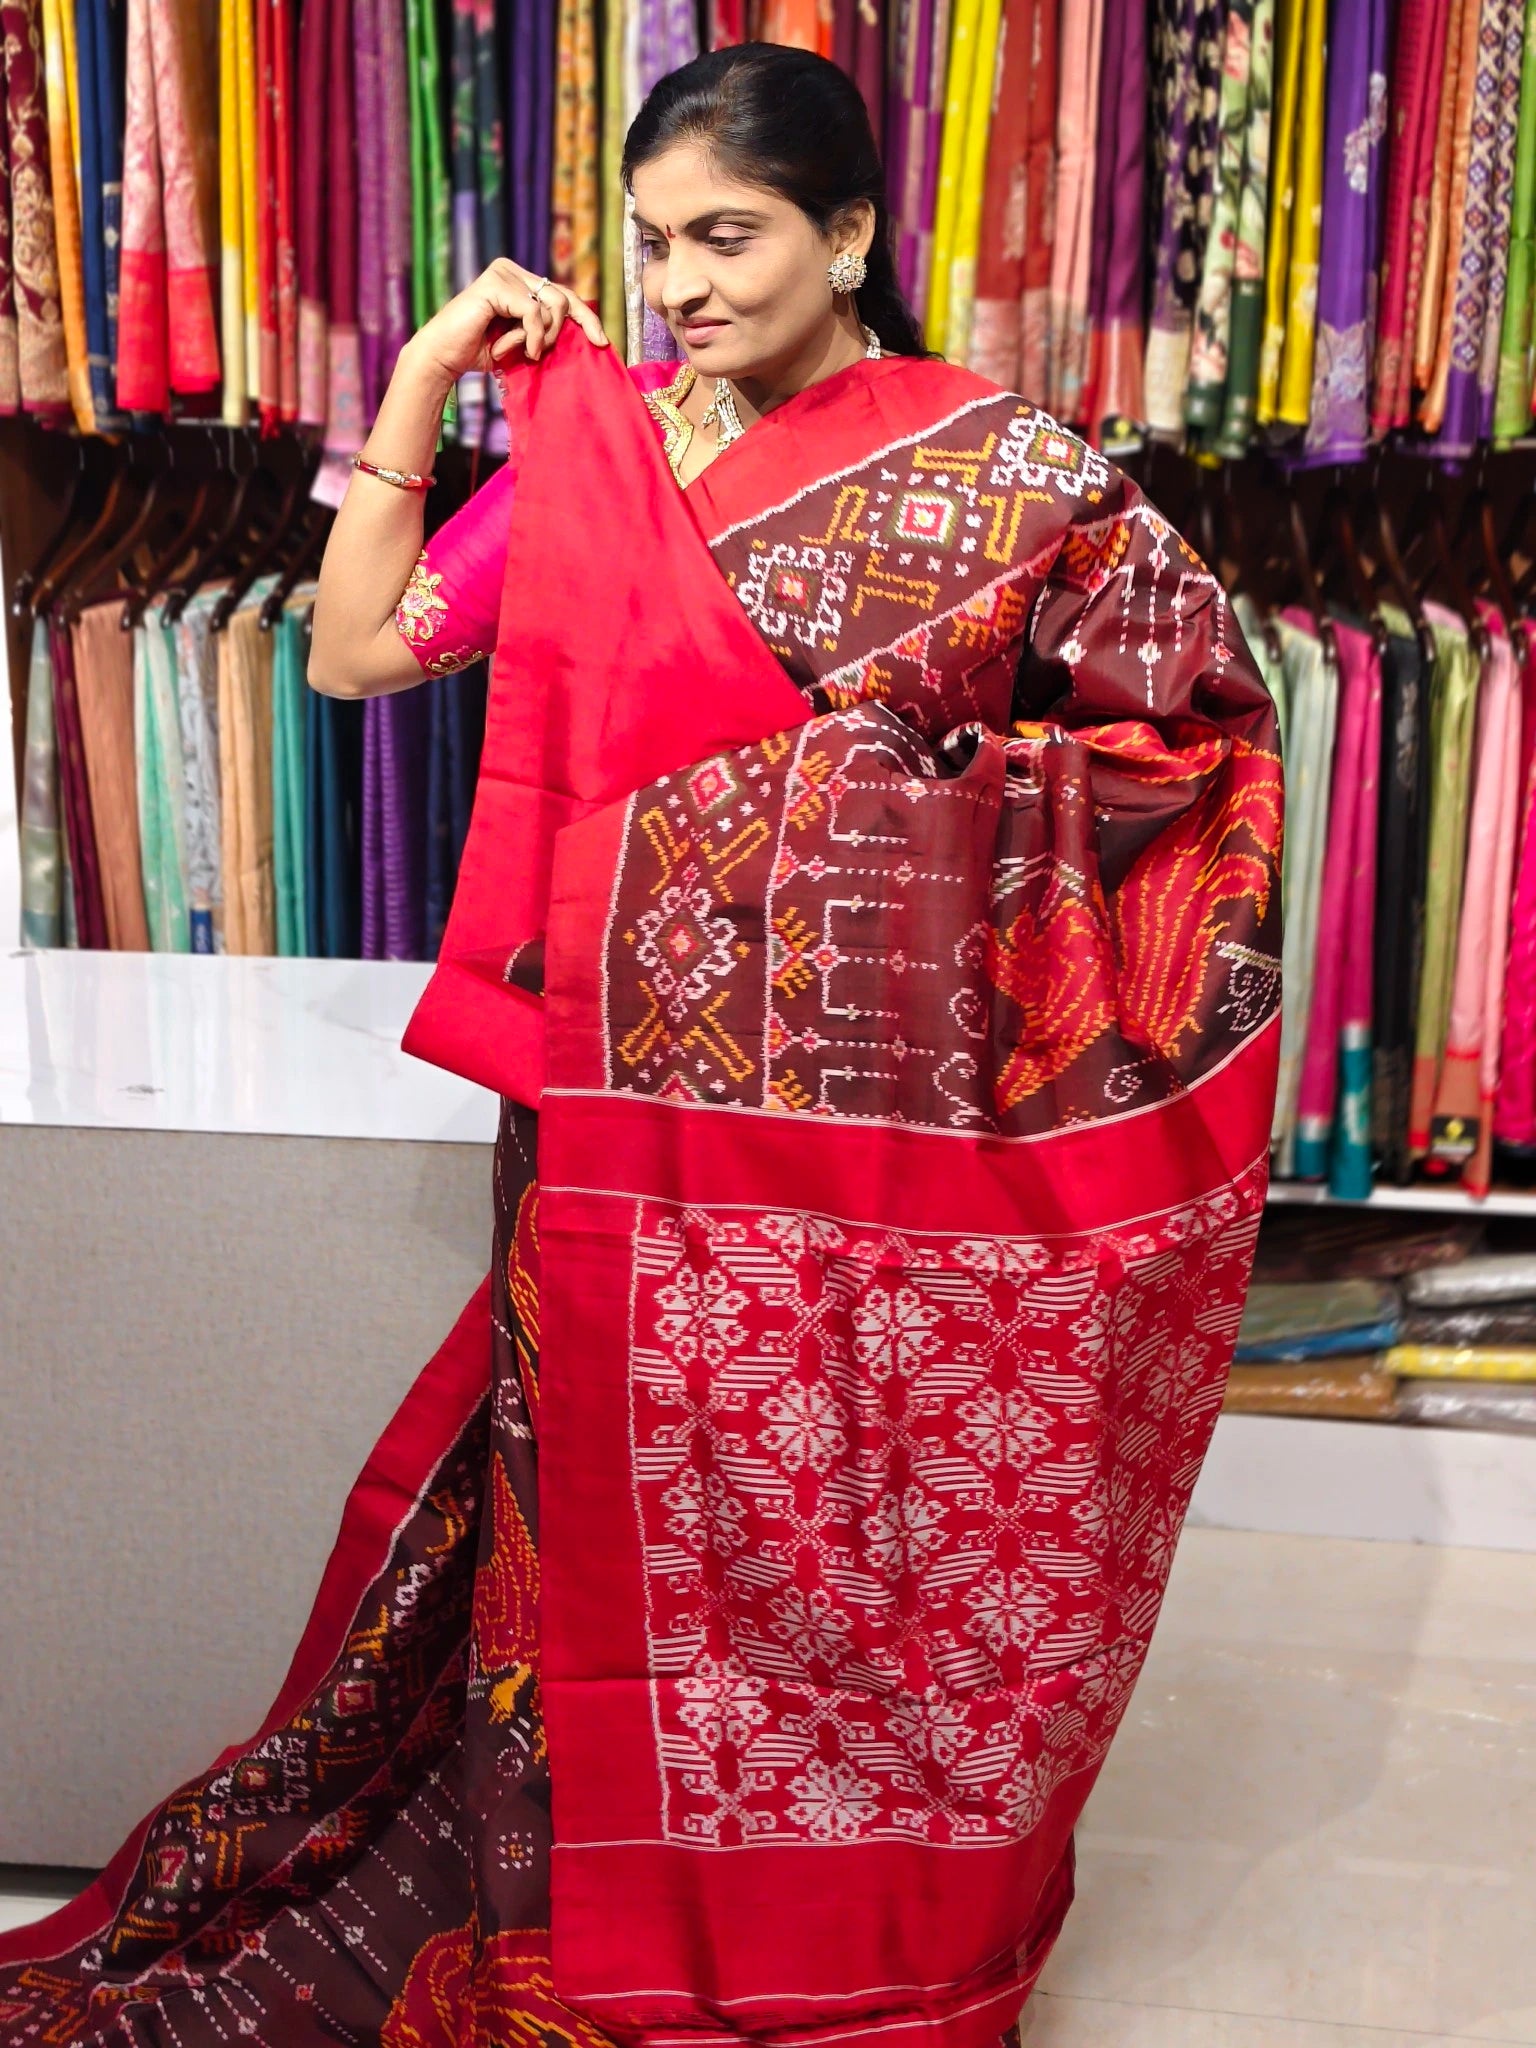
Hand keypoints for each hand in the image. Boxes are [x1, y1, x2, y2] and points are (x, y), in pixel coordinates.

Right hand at [410, 259, 609, 386]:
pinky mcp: (495, 284)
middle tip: (539, 353)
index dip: (586, 317)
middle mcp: (512, 270)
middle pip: (564, 297)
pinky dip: (532, 336)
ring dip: (542, 336)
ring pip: (552, 305)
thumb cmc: (480, 352)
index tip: (601, 341)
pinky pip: (533, 312)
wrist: (444, 357)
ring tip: (523, 350)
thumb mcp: (522, 340)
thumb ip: (545, 329)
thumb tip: (585, 332)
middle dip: (561, 331)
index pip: (564, 294)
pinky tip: (522, 349)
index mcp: (520, 280)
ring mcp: (503, 273)